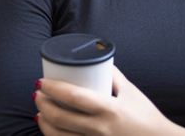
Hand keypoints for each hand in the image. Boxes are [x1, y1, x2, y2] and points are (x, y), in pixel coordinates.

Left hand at [33, 66, 184, 135]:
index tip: (41, 82)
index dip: (53, 89)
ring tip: (39, 113)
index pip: (74, 97)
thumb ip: (113, 75)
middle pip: (61, 119)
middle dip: (43, 105)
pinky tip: (50, 132)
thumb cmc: (147, 117)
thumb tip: (96, 57)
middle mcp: (101, 130)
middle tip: (37, 95)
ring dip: (44, 124)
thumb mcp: (131, 92)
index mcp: (109, 110)